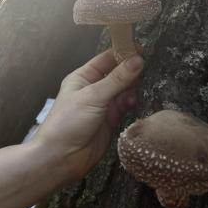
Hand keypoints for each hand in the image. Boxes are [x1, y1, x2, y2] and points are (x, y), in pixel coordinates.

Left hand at [31, 49, 143, 181]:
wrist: (61, 159)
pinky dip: (132, 102)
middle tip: (146, 68)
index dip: (122, 53)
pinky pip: (125, 105)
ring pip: (124, 89)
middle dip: (131, 70)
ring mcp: (103, 104)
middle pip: (117, 73)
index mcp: (83, 77)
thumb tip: (138, 60)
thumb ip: (117, 79)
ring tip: (141, 86)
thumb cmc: (69, 122)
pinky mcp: (111, 120)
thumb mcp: (93, 96)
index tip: (141, 49)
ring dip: (133, 87)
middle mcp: (94, 88)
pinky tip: (135, 101)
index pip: (106, 59)